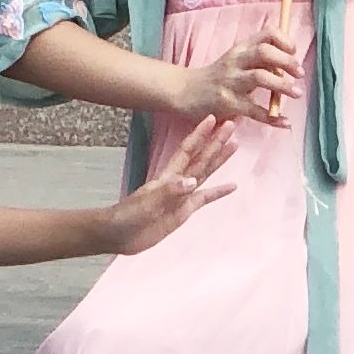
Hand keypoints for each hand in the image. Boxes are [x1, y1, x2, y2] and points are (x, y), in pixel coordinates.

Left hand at [102, 116, 238, 253]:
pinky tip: (232, 186)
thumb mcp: (148, 204)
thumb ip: (170, 192)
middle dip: (215, 141)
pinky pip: (205, 199)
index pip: (187, 151)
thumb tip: (192, 181)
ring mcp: (182, 196)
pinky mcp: (184, 212)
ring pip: (205, 173)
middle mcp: (177, 182)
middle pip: (201, 158)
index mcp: (167, 176)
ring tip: (234, 146)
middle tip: (231, 125)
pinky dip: (218, 192)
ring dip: (219, 160)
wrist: (119, 235)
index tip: (213, 119)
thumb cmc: (128, 216)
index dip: (199, 134)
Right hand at [176, 27, 296, 128]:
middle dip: (286, 62)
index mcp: (241, 48)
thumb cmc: (218, 76)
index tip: (294, 53)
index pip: (266, 34)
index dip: (285, 41)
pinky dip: (272, 117)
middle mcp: (235, 61)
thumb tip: (290, 65)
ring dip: (282, 86)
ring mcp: (230, 81)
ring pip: (259, 77)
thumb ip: (259, 59)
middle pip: (264, 52)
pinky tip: (285, 122)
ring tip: (296, 93)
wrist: (186, 92)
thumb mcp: (236, 60)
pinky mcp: (227, 103)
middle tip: (300, 74)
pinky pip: (253, 110)